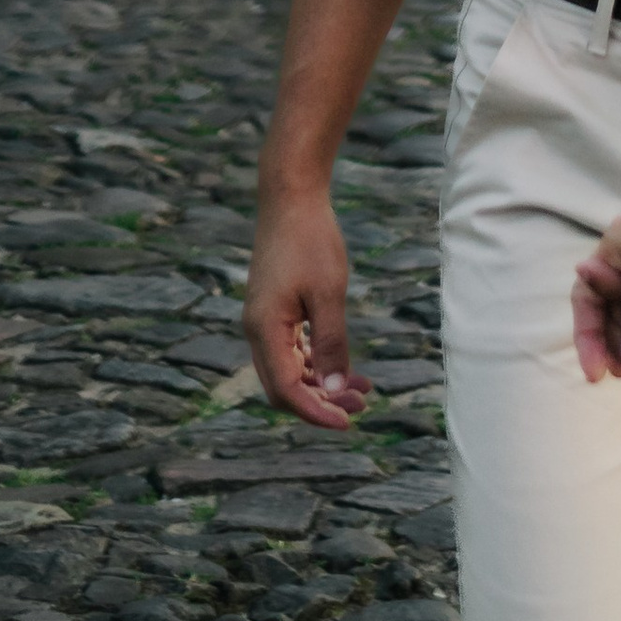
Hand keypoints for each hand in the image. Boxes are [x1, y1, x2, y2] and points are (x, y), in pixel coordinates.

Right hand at [245, 174, 372, 428]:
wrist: (291, 197)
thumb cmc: (310, 240)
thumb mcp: (328, 293)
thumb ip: (330, 345)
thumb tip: (333, 392)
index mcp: (264, 331)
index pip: (286, 391)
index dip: (315, 412)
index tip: (348, 423)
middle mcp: (258, 331)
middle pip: (284, 387)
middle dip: (320, 402)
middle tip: (361, 405)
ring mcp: (264, 320)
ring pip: (289, 370)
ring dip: (321, 384)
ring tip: (362, 390)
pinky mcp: (273, 309)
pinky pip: (292, 349)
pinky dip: (316, 362)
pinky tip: (344, 366)